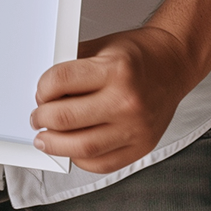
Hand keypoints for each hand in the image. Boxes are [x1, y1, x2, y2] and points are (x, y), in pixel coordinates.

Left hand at [30, 27, 194, 171]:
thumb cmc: (138, 54)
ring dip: (55, 145)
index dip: (42, 88)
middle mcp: (126, 101)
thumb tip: (45, 88)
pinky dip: (81, 160)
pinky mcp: (141, 147)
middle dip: (42, 118)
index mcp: (115, 69)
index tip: (40, 91)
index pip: (61, 81)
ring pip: (82, 148)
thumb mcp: (102, 46)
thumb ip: (73, 66)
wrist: (173, 64)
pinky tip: (72, 149)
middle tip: (37, 117)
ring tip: (46, 139)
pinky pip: (102, 164)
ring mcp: (135, 128)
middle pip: (67, 118)